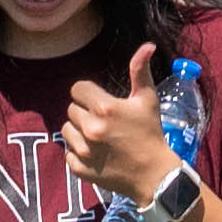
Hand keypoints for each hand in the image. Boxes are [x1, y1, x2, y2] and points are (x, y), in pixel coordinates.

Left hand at [59, 75, 177, 208]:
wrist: (154, 175)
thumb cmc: (151, 133)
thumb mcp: (147, 100)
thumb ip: (140, 71)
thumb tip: (147, 46)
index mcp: (105, 108)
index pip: (77, 89)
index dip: (88, 93)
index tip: (100, 101)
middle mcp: (90, 128)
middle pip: (72, 109)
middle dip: (85, 112)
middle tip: (103, 121)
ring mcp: (83, 151)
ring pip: (67, 130)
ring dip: (79, 131)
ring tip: (97, 137)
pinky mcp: (79, 169)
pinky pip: (67, 153)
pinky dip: (78, 152)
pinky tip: (95, 153)